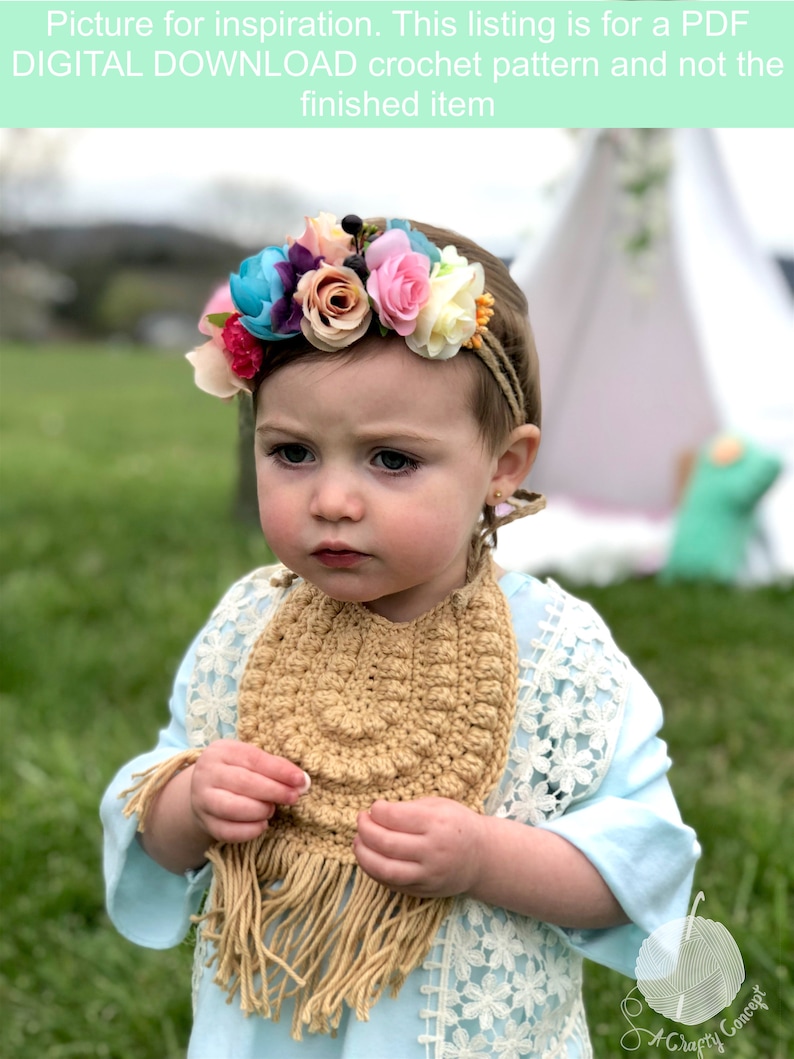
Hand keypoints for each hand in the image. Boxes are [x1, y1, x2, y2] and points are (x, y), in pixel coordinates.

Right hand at [190, 740, 309, 844]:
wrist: (204, 792)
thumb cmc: (236, 772)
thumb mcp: (250, 761)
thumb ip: (276, 768)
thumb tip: (303, 782)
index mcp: (221, 751)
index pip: (253, 759)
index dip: (279, 770)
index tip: (300, 780)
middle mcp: (207, 773)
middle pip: (243, 782)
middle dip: (274, 791)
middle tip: (293, 797)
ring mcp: (202, 799)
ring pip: (232, 807)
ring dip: (260, 810)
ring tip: (272, 809)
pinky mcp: (204, 822)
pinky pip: (227, 831)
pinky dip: (249, 830)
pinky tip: (262, 825)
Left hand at [353, 798, 484, 898]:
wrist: (481, 857)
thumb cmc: (457, 824)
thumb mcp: (439, 805)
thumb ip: (408, 808)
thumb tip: (375, 813)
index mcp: (437, 823)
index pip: (395, 817)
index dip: (377, 810)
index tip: (374, 807)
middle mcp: (432, 851)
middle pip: (386, 843)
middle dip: (365, 830)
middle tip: (361, 821)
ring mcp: (427, 875)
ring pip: (385, 869)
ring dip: (363, 855)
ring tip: (357, 842)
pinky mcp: (422, 891)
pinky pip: (390, 884)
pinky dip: (374, 871)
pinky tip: (369, 858)